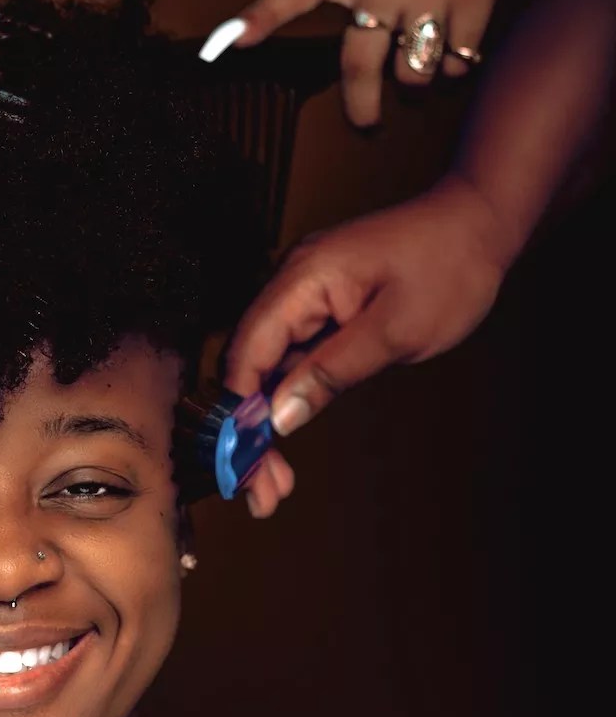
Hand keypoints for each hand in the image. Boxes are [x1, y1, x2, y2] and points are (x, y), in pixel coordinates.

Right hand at [226, 176, 509, 517]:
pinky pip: (290, 358)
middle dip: (247, 432)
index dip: (239, 416)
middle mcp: (290, 284)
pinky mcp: (319, 308)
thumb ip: (330, 373)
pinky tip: (288, 432)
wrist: (478, 224)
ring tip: (275, 480)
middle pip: (247, 366)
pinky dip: (288, 399)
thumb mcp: (393, 331)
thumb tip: (277, 416)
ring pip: (265, 368)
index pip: (246, 355)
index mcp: (301, 280)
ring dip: (266, 422)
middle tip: (262, 492)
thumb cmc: (448, 266)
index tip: (246, 470)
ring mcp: (303, 296)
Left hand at [235, 0, 522, 125]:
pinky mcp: (471, 0)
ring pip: (412, 75)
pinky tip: (452, 47)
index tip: (227, 42)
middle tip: (365, 123)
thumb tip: (341, 59)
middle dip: (361, 106)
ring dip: (415, 84)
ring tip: (419, 66)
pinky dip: (452, 67)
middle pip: (360, 65)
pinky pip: (454, 64)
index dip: (262, 17)